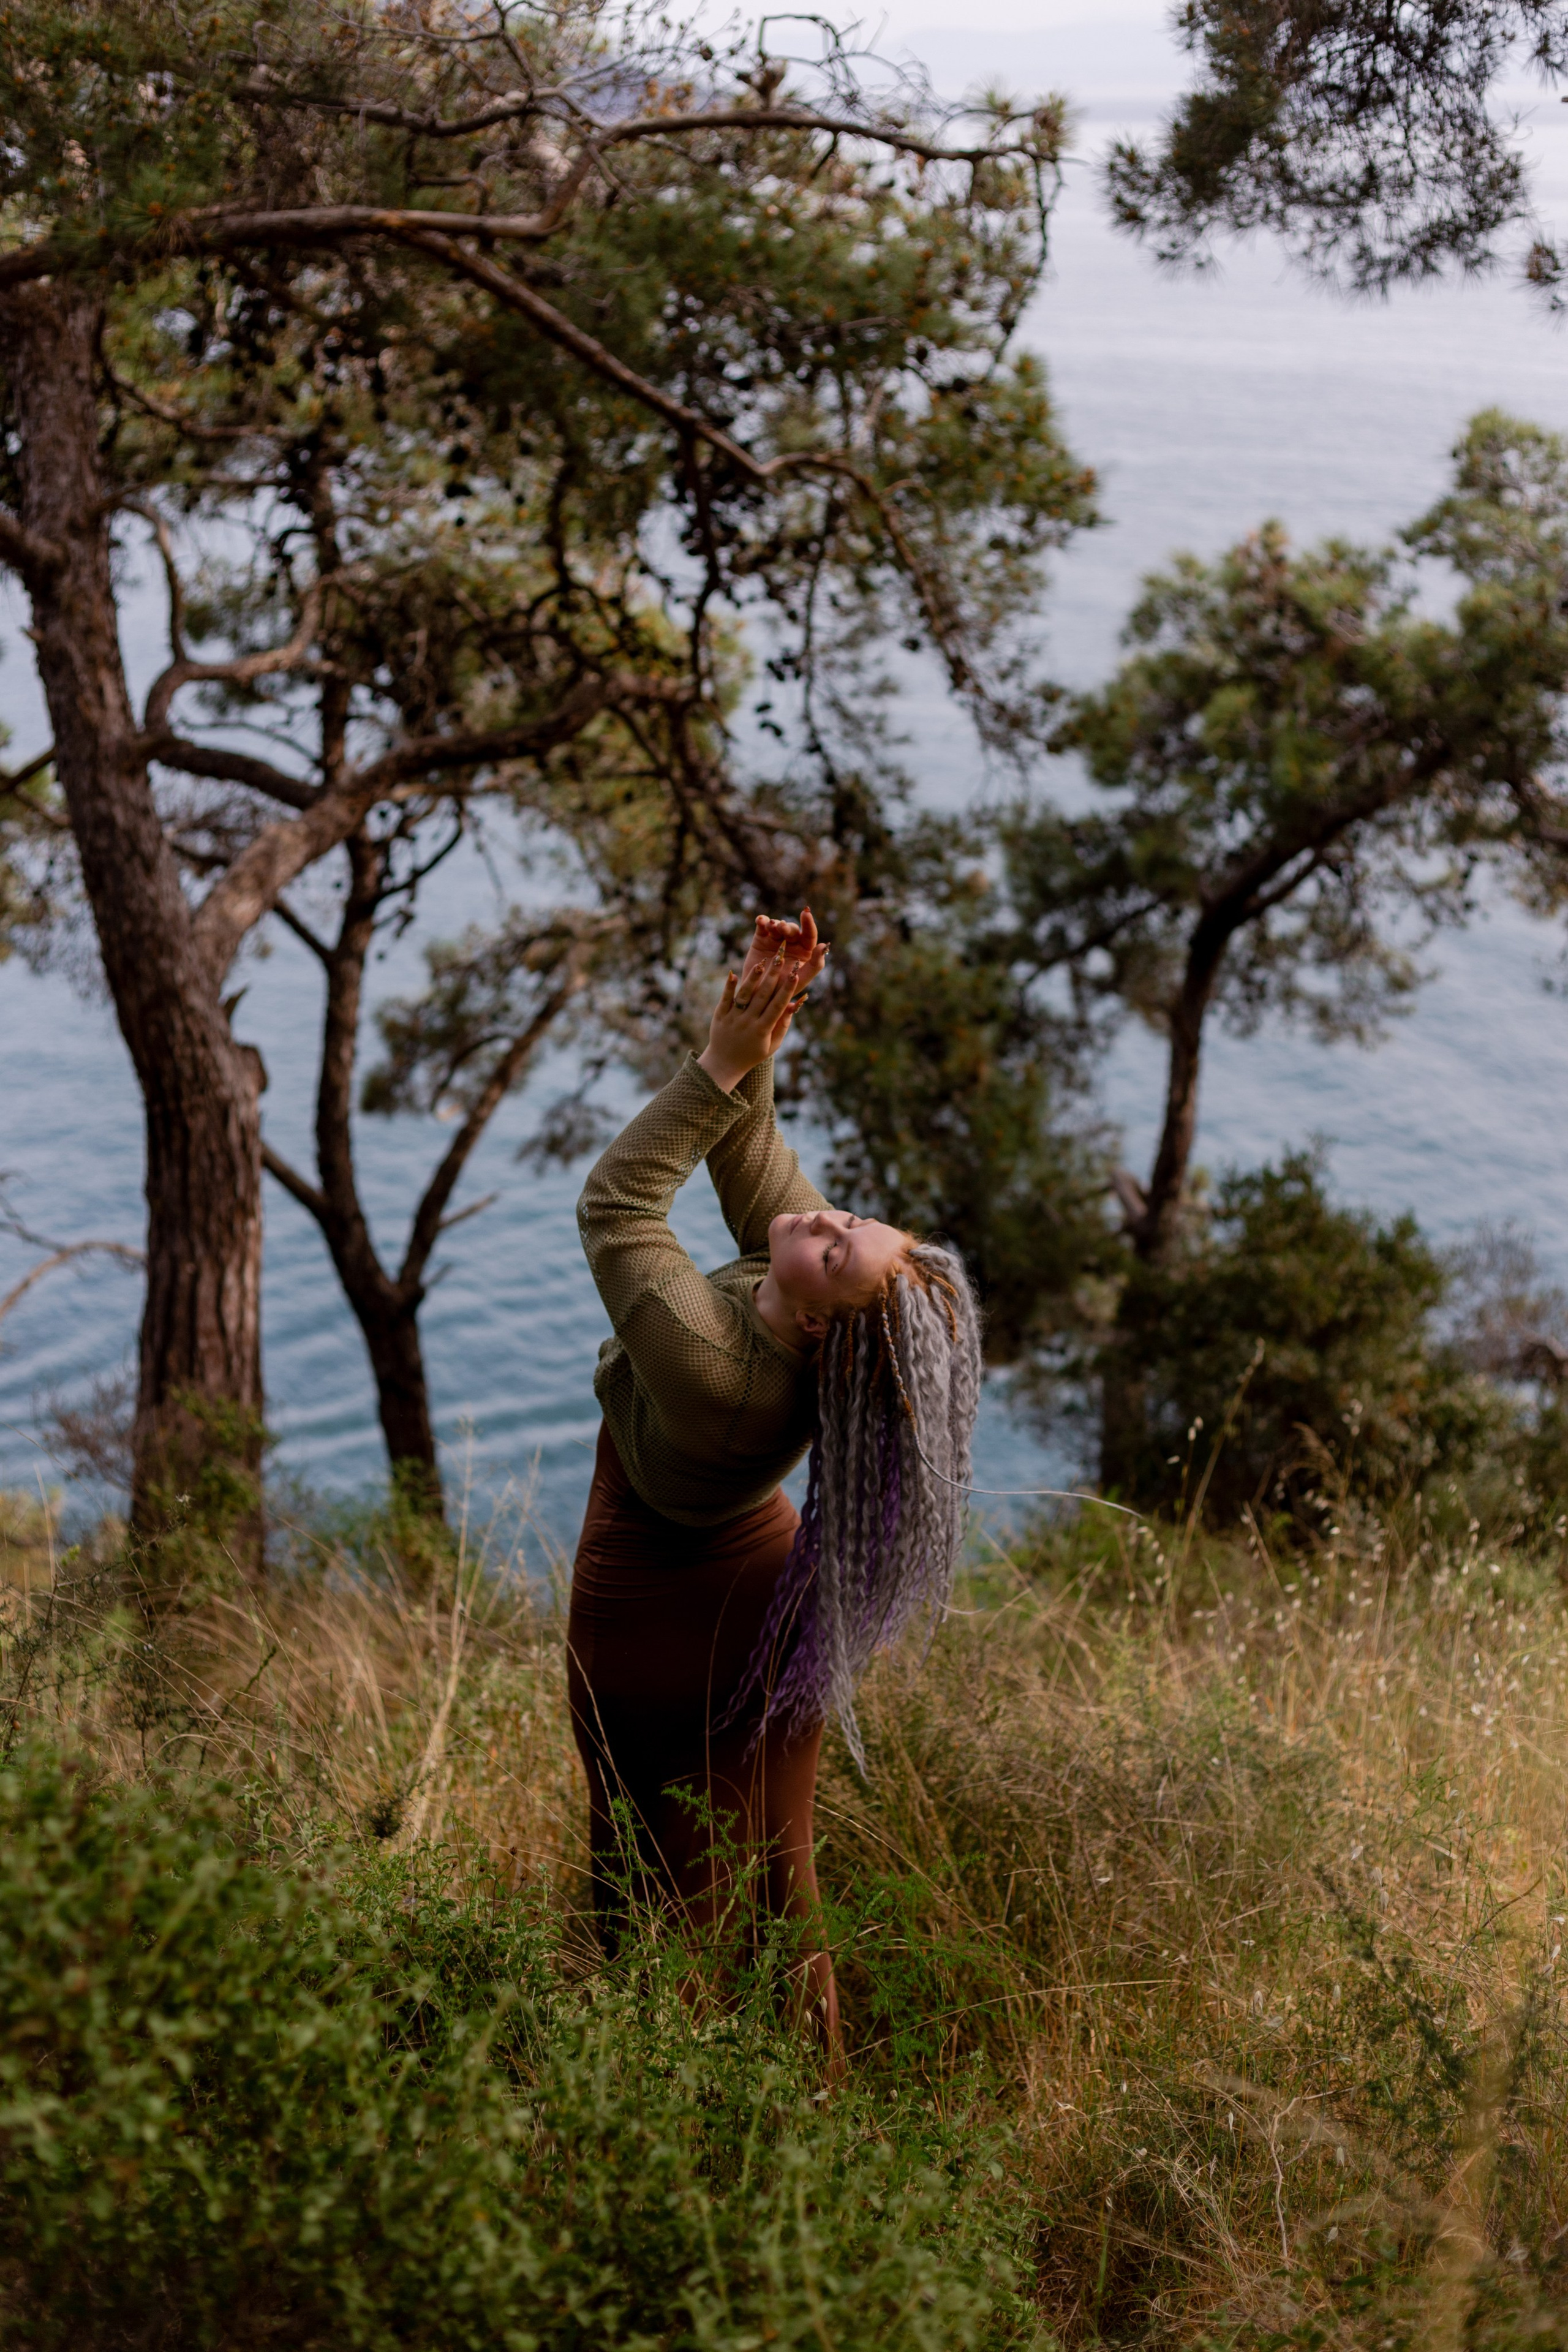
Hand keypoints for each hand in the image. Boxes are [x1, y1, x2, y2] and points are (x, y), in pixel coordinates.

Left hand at [697, 949, 805, 1093]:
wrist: (724, 1063)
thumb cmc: (753, 1054)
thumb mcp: (772, 1045)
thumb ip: (782, 1025)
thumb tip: (795, 1005)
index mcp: (762, 1030)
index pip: (777, 1006)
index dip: (786, 990)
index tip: (794, 975)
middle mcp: (748, 1022)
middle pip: (762, 996)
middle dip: (772, 977)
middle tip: (780, 958)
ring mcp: (732, 1019)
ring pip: (744, 995)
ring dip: (753, 978)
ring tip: (761, 962)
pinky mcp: (720, 1016)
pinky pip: (725, 999)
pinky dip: (729, 987)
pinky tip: (733, 973)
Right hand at [738, 906, 825, 995]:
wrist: (757, 995)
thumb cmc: (782, 989)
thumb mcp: (801, 979)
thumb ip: (815, 964)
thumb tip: (824, 945)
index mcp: (804, 950)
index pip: (809, 934)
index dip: (808, 923)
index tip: (806, 914)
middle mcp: (791, 942)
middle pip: (792, 929)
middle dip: (787, 927)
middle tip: (781, 927)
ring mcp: (775, 938)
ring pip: (777, 925)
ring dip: (774, 923)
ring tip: (770, 926)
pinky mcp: (761, 937)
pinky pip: (762, 925)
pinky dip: (762, 920)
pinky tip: (760, 920)